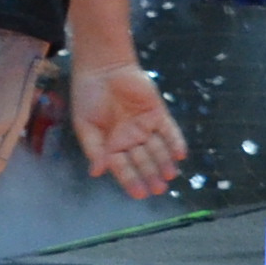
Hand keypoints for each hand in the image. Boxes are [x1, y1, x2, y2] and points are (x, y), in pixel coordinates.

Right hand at [71, 62, 184, 201]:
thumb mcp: (85, 126)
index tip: (140, 194)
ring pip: (158, 149)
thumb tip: (97, 172)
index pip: (123, 168)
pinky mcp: (158, 114)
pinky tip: (180, 154)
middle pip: (143, 162)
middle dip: (151, 175)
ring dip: (164, 162)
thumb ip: (94, 149)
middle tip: (159, 189)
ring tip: (170, 176)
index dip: (131, 181)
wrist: (103, 70)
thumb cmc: (88, 98)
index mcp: (110, 146)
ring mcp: (145, 127)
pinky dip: (175, 142)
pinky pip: (169, 131)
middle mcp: (130, 139)